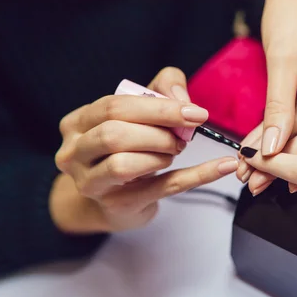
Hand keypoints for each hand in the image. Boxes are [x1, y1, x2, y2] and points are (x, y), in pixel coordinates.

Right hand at [51, 67, 238, 232]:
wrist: (115, 198)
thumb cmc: (127, 147)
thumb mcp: (139, 112)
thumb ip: (161, 90)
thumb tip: (181, 98)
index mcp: (77, 123)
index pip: (113, 107)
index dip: (157, 107)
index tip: (194, 112)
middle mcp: (74, 154)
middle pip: (113, 134)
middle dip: (158, 131)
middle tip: (182, 136)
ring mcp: (92, 183)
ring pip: (124, 165)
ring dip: (162, 154)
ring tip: (174, 151)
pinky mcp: (119, 205)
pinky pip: (162, 188)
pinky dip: (198, 175)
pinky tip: (222, 165)